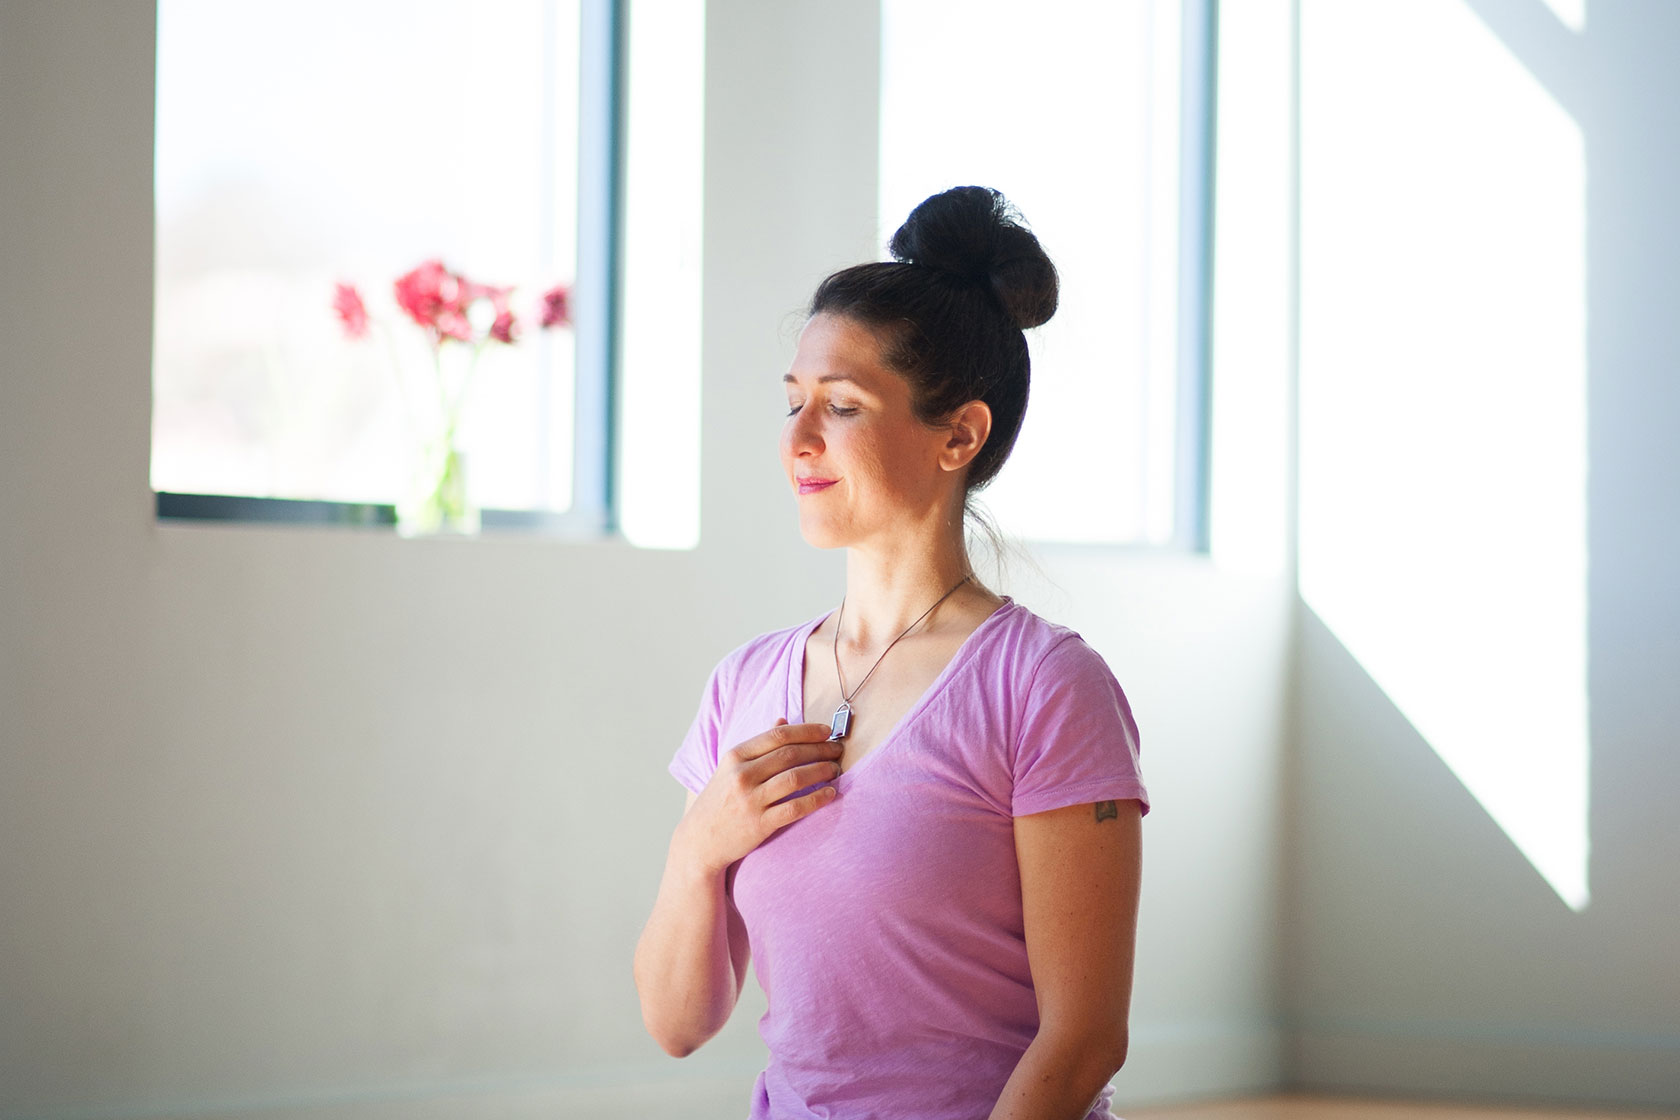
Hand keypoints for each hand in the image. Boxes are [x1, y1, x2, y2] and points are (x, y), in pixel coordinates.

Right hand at [675, 718, 841, 873]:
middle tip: (838, 749)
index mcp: (735, 756)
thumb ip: (757, 745)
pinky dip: (816, 799)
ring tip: (836, 769)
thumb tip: (783, 720)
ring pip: (795, 778)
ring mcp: (750, 800)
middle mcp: (742, 775)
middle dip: (820, 749)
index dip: (806, 731)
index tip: (827, 731)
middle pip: (790, 755)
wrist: (700, 841)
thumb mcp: (731, 768)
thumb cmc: (720, 800)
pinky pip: (795, 808)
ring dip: (821, 771)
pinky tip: (830, 794)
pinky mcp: (759, 824)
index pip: (777, 736)